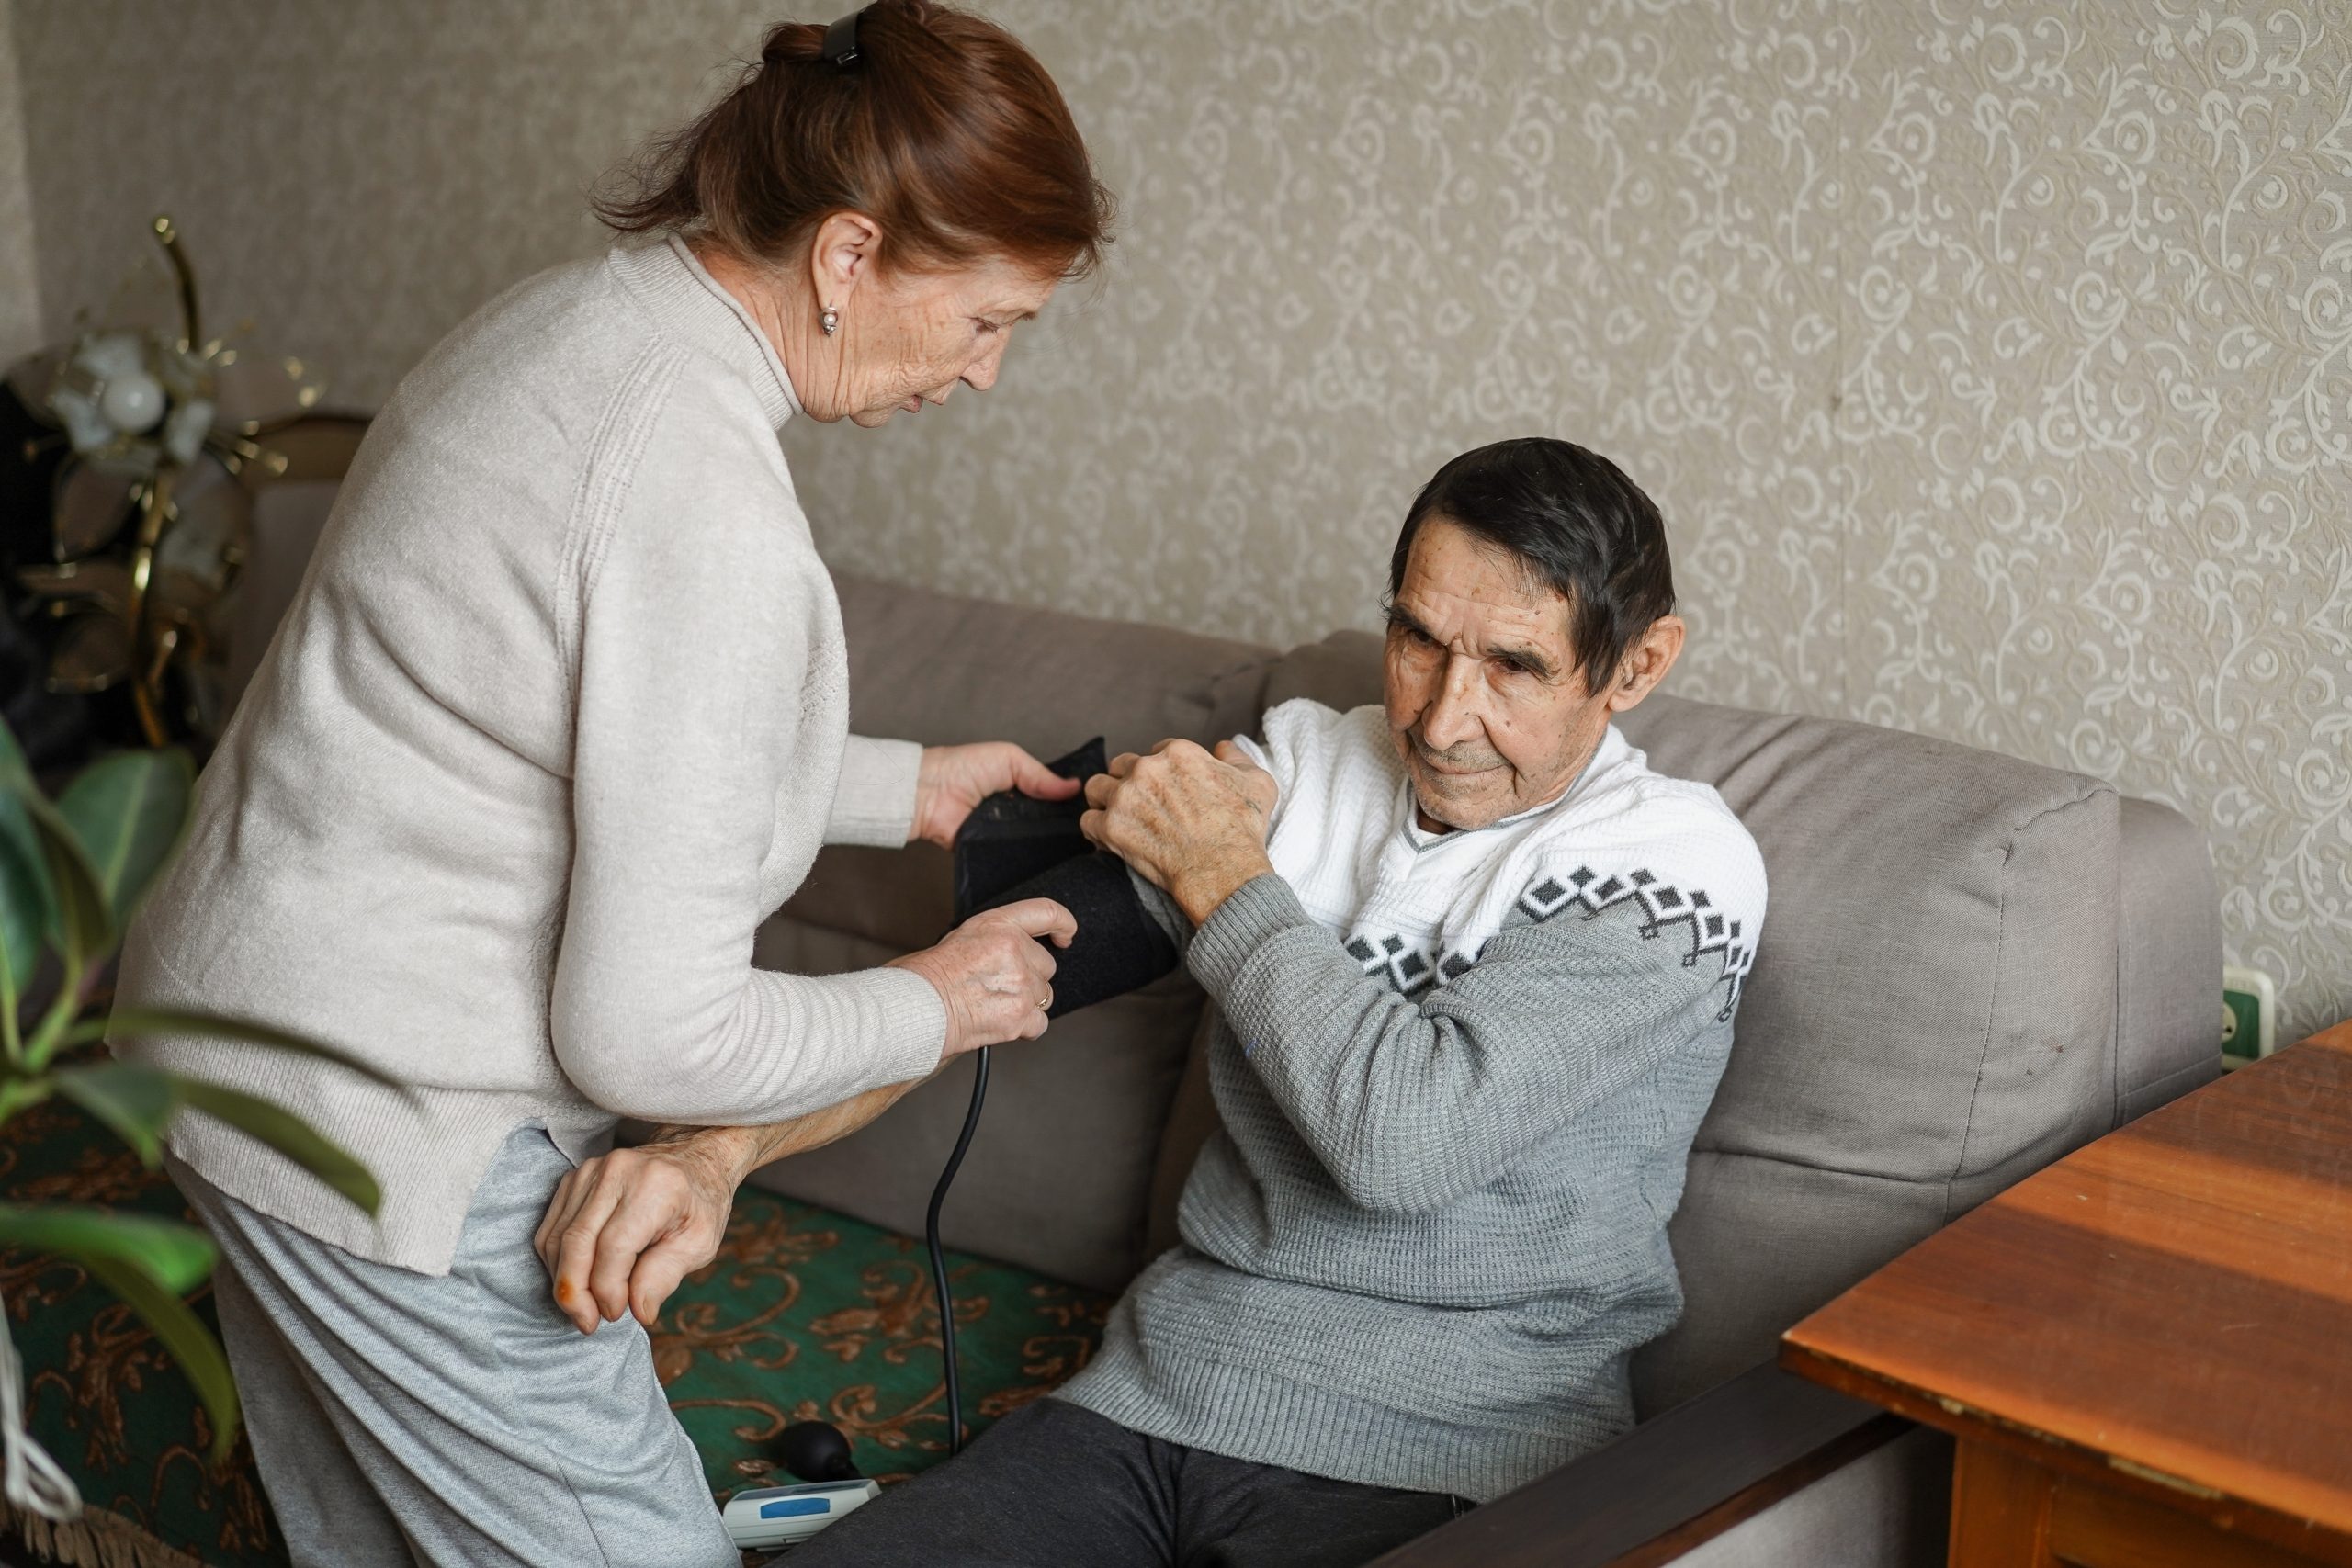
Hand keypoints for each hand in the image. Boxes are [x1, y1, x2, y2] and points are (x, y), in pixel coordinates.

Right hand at [534, 1130, 742, 1334]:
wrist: (691, 1157)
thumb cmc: (699, 1204)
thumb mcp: (700, 1243)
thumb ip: (665, 1276)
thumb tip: (638, 1311)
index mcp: (656, 1185)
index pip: (614, 1247)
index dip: (607, 1290)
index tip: (616, 1314)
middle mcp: (617, 1172)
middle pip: (577, 1242)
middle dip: (576, 1293)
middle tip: (588, 1323)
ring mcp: (591, 1172)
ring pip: (557, 1239)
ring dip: (563, 1282)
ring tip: (584, 1308)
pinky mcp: (574, 1179)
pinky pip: (550, 1229)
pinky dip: (557, 1263)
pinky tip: (576, 1282)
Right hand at [889, 897, 1075, 1056]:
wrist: (915, 1009)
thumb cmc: (924, 978)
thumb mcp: (959, 938)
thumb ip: (993, 941)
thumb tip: (1008, 953)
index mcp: (997, 925)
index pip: (1047, 913)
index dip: (1063, 923)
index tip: (1066, 935)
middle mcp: (1013, 950)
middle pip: (1046, 965)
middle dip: (1029, 977)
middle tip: (998, 986)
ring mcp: (1020, 983)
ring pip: (1043, 995)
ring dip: (1025, 1002)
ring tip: (993, 1005)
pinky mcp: (1020, 1015)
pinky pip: (1040, 1023)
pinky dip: (1025, 1027)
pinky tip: (1001, 1023)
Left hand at [911, 742, 1080, 846]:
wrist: (929, 793)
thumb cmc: (962, 768)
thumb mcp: (1009, 758)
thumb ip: (1041, 775)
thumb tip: (1073, 787)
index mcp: (1017, 788)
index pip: (1049, 801)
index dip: (1066, 805)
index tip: (1089, 810)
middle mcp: (1012, 813)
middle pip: (1043, 825)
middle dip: (1060, 827)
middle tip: (1085, 830)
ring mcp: (1002, 835)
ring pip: (1032, 843)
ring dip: (1045, 844)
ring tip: (1072, 847)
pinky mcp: (990, 853)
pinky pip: (1012, 858)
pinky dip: (1024, 858)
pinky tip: (1045, 860)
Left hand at [1082, 739, 1278, 924]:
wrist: (1224, 871)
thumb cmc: (1242, 830)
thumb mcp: (1258, 784)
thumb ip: (1238, 759)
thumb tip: (1224, 748)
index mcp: (1179, 753)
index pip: (1157, 750)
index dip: (1161, 770)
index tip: (1165, 788)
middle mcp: (1147, 769)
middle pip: (1122, 764)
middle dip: (1128, 780)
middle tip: (1139, 802)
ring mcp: (1125, 797)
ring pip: (1096, 787)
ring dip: (1104, 800)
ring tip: (1116, 815)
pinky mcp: (1111, 828)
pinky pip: (1087, 821)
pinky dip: (1096, 830)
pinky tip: (1109, 839)